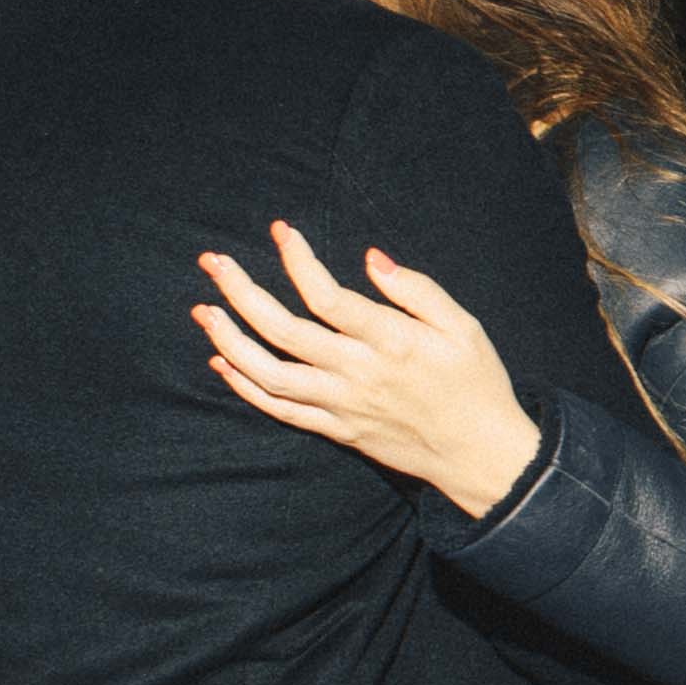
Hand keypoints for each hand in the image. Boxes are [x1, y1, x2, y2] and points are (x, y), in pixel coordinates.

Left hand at [192, 221, 542, 519]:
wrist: (480, 453)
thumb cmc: (476, 382)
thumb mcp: (463, 326)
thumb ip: (416, 289)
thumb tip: (371, 258)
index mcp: (391, 341)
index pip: (327, 296)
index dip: (297, 260)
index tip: (281, 231)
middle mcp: (358, 373)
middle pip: (282, 330)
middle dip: (240, 292)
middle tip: (213, 262)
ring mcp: (343, 405)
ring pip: (269, 374)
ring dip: (230, 340)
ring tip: (205, 311)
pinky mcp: (337, 429)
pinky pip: (280, 409)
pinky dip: (246, 387)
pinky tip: (222, 361)